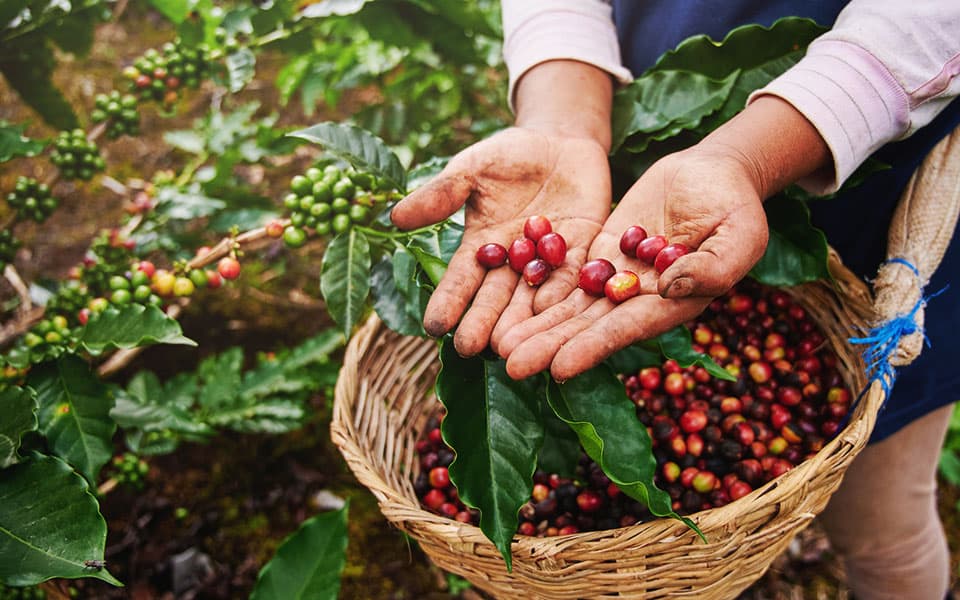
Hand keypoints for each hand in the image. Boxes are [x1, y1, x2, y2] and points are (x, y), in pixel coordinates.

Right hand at [390, 126, 610, 355]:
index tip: (434, 325)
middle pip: (496, 298)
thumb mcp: (471, 169)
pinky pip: (573, 276)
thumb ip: (441, 194)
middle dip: (483, 322)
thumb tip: (395, 217)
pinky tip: (553, 313)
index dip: (448, 301)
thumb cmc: (507, 155)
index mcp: (481, 247)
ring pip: (533, 297)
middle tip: (471, 348)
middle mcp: (512, 263)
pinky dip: (563, 294)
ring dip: (522, 322)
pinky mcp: (583, 252)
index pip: (461, 280)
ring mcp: (547, 261)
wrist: (559, 141)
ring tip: (510, 346)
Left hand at [492, 146, 769, 380]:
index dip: (592, 348)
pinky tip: (507, 302)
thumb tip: (668, 287)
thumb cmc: (737, 206)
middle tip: (510, 365)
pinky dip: (539, 288)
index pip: (626, 330)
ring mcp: (616, 277)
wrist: (714, 173)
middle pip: (588, 326)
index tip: (559, 368)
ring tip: (498, 345)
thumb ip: (712, 266)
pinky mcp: (600, 253)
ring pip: (570, 305)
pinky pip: (566, 273)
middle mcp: (639, 300)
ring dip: (536, 325)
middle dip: (550, 346)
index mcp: (673, 304)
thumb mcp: (740, 235)